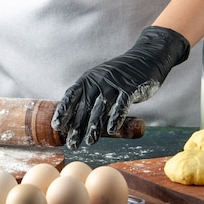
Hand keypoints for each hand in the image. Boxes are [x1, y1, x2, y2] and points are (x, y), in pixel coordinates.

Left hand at [52, 26, 189, 148]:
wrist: (146, 59)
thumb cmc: (120, 77)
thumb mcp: (100, 82)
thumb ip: (89, 98)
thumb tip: (73, 121)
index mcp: (88, 80)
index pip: (71, 95)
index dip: (63, 111)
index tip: (56, 126)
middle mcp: (99, 81)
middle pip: (85, 106)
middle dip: (77, 126)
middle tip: (72, 143)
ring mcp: (115, 84)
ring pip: (102, 107)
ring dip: (94, 126)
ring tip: (89, 142)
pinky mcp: (131, 88)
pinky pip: (122, 104)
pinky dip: (116, 117)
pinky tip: (111, 130)